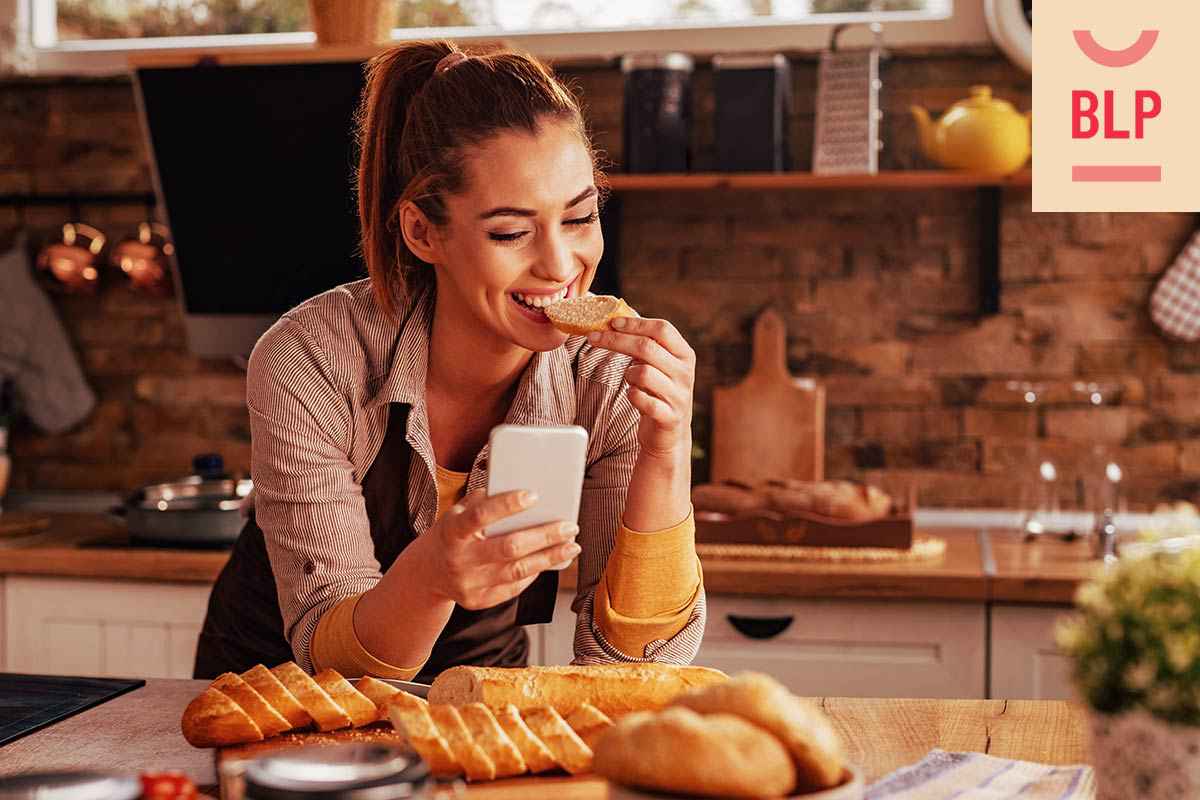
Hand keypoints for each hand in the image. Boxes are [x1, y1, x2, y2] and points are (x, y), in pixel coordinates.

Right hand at [411, 489, 580, 610]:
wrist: (427, 573)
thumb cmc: (451, 534)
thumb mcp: (457, 513)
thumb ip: (484, 502)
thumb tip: (523, 491)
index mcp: (451, 531)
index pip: (480, 516)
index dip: (507, 505)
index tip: (534, 495)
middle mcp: (459, 560)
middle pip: (508, 548)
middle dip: (544, 537)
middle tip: (570, 526)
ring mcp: (469, 584)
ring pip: (518, 571)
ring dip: (549, 558)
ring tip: (572, 546)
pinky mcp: (478, 600)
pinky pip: (514, 587)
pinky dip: (535, 572)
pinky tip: (551, 560)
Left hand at [588, 316, 695, 461]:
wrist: (669, 433)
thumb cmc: (658, 392)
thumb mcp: (657, 365)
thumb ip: (645, 345)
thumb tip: (615, 321)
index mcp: (684, 354)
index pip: (662, 329)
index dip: (635, 323)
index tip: (612, 322)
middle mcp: (685, 373)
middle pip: (647, 347)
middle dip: (616, 340)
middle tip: (593, 338)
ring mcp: (679, 395)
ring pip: (643, 373)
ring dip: (628, 374)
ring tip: (630, 380)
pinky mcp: (669, 417)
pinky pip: (643, 400)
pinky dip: (632, 395)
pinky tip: (633, 396)